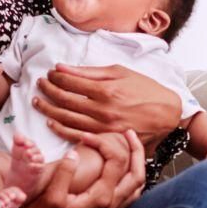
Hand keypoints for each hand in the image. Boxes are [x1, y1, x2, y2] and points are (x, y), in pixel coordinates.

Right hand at [13, 129, 145, 207]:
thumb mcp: (49, 197)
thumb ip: (63, 175)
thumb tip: (73, 154)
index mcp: (100, 198)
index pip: (116, 161)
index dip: (103, 142)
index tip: (85, 136)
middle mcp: (110, 206)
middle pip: (137, 174)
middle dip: (136, 150)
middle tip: (129, 132)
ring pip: (136, 186)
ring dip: (137, 164)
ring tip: (131, 147)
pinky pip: (128, 194)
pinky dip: (131, 178)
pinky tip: (123, 170)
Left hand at [34, 63, 180, 152]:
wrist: (167, 114)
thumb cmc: (146, 89)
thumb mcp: (120, 72)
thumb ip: (90, 72)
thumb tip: (62, 68)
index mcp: (105, 89)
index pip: (70, 82)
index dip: (55, 77)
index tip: (49, 74)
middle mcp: (102, 110)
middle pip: (64, 100)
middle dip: (48, 90)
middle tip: (40, 84)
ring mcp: (103, 127)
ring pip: (66, 119)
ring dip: (48, 109)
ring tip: (38, 101)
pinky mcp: (106, 139)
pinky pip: (77, 136)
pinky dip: (61, 129)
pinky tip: (51, 122)